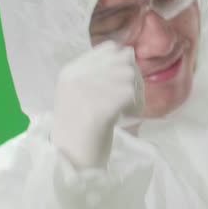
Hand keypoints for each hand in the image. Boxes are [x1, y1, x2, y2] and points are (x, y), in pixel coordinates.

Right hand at [51, 41, 143, 168]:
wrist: (71, 160)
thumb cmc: (81, 128)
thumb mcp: (84, 93)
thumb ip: (103, 72)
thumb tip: (129, 50)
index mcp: (70, 71)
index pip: (109, 48)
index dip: (123, 64)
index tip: (120, 85)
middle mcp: (76, 77)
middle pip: (123, 60)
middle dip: (133, 79)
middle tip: (127, 101)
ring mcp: (85, 91)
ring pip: (129, 75)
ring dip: (136, 93)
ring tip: (125, 110)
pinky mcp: (98, 108)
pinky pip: (130, 94)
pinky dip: (135, 107)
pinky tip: (124, 117)